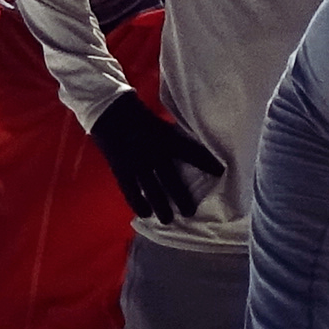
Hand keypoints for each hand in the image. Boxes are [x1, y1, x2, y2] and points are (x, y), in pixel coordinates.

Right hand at [89, 93, 226, 227]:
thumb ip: (170, 137)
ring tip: (168, 220)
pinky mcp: (121, 168)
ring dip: (161, 207)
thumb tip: (186, 149)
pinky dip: (138, 203)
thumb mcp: (158, 123)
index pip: (192, 152)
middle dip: (182, 198)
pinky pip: (130, 190)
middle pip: (172, 180)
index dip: (207, 163)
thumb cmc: (136, 113)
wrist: (108, 109)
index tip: (220, 173)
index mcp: (166, 138)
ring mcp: (137, 162)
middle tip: (190, 212)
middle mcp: (154, 153)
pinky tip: (144, 214)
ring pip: (152, 190)